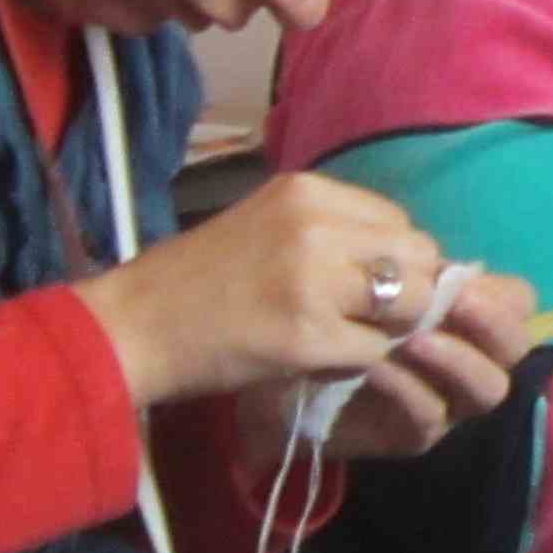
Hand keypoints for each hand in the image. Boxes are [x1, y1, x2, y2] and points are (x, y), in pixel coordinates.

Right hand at [70, 171, 445, 411]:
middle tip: (368, 316)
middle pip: (418, 257)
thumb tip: (410, 259)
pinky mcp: (308, 336)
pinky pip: (374, 351)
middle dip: (409, 291)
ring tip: (343, 335)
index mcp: (307, 191)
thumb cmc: (198, 279)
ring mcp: (315, 281)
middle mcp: (317, 226)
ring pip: (409, 305)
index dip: (396, 259)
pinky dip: (355, 361)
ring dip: (388, 328)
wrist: (134, 325)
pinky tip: (315, 356)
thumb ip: (334, 231)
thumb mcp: (269, 225)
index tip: (367, 284)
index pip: (399, 220)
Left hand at [235, 264, 537, 462]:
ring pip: (488, 387)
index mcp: (461, 308)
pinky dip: (408, 388)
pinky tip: (375, 368)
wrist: (256, 361)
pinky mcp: (411, 433)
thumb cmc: (304, 301)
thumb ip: (400, 260)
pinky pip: (430, 415)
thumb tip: (438, 256)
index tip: (460, 275)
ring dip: (457, 359)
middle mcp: (464, 352)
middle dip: (492, 322)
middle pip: (515, 344)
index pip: (516, 300)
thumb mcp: (350, 263)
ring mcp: (443, 395)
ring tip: (413, 339)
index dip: (501, 291)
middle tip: (456, 301)